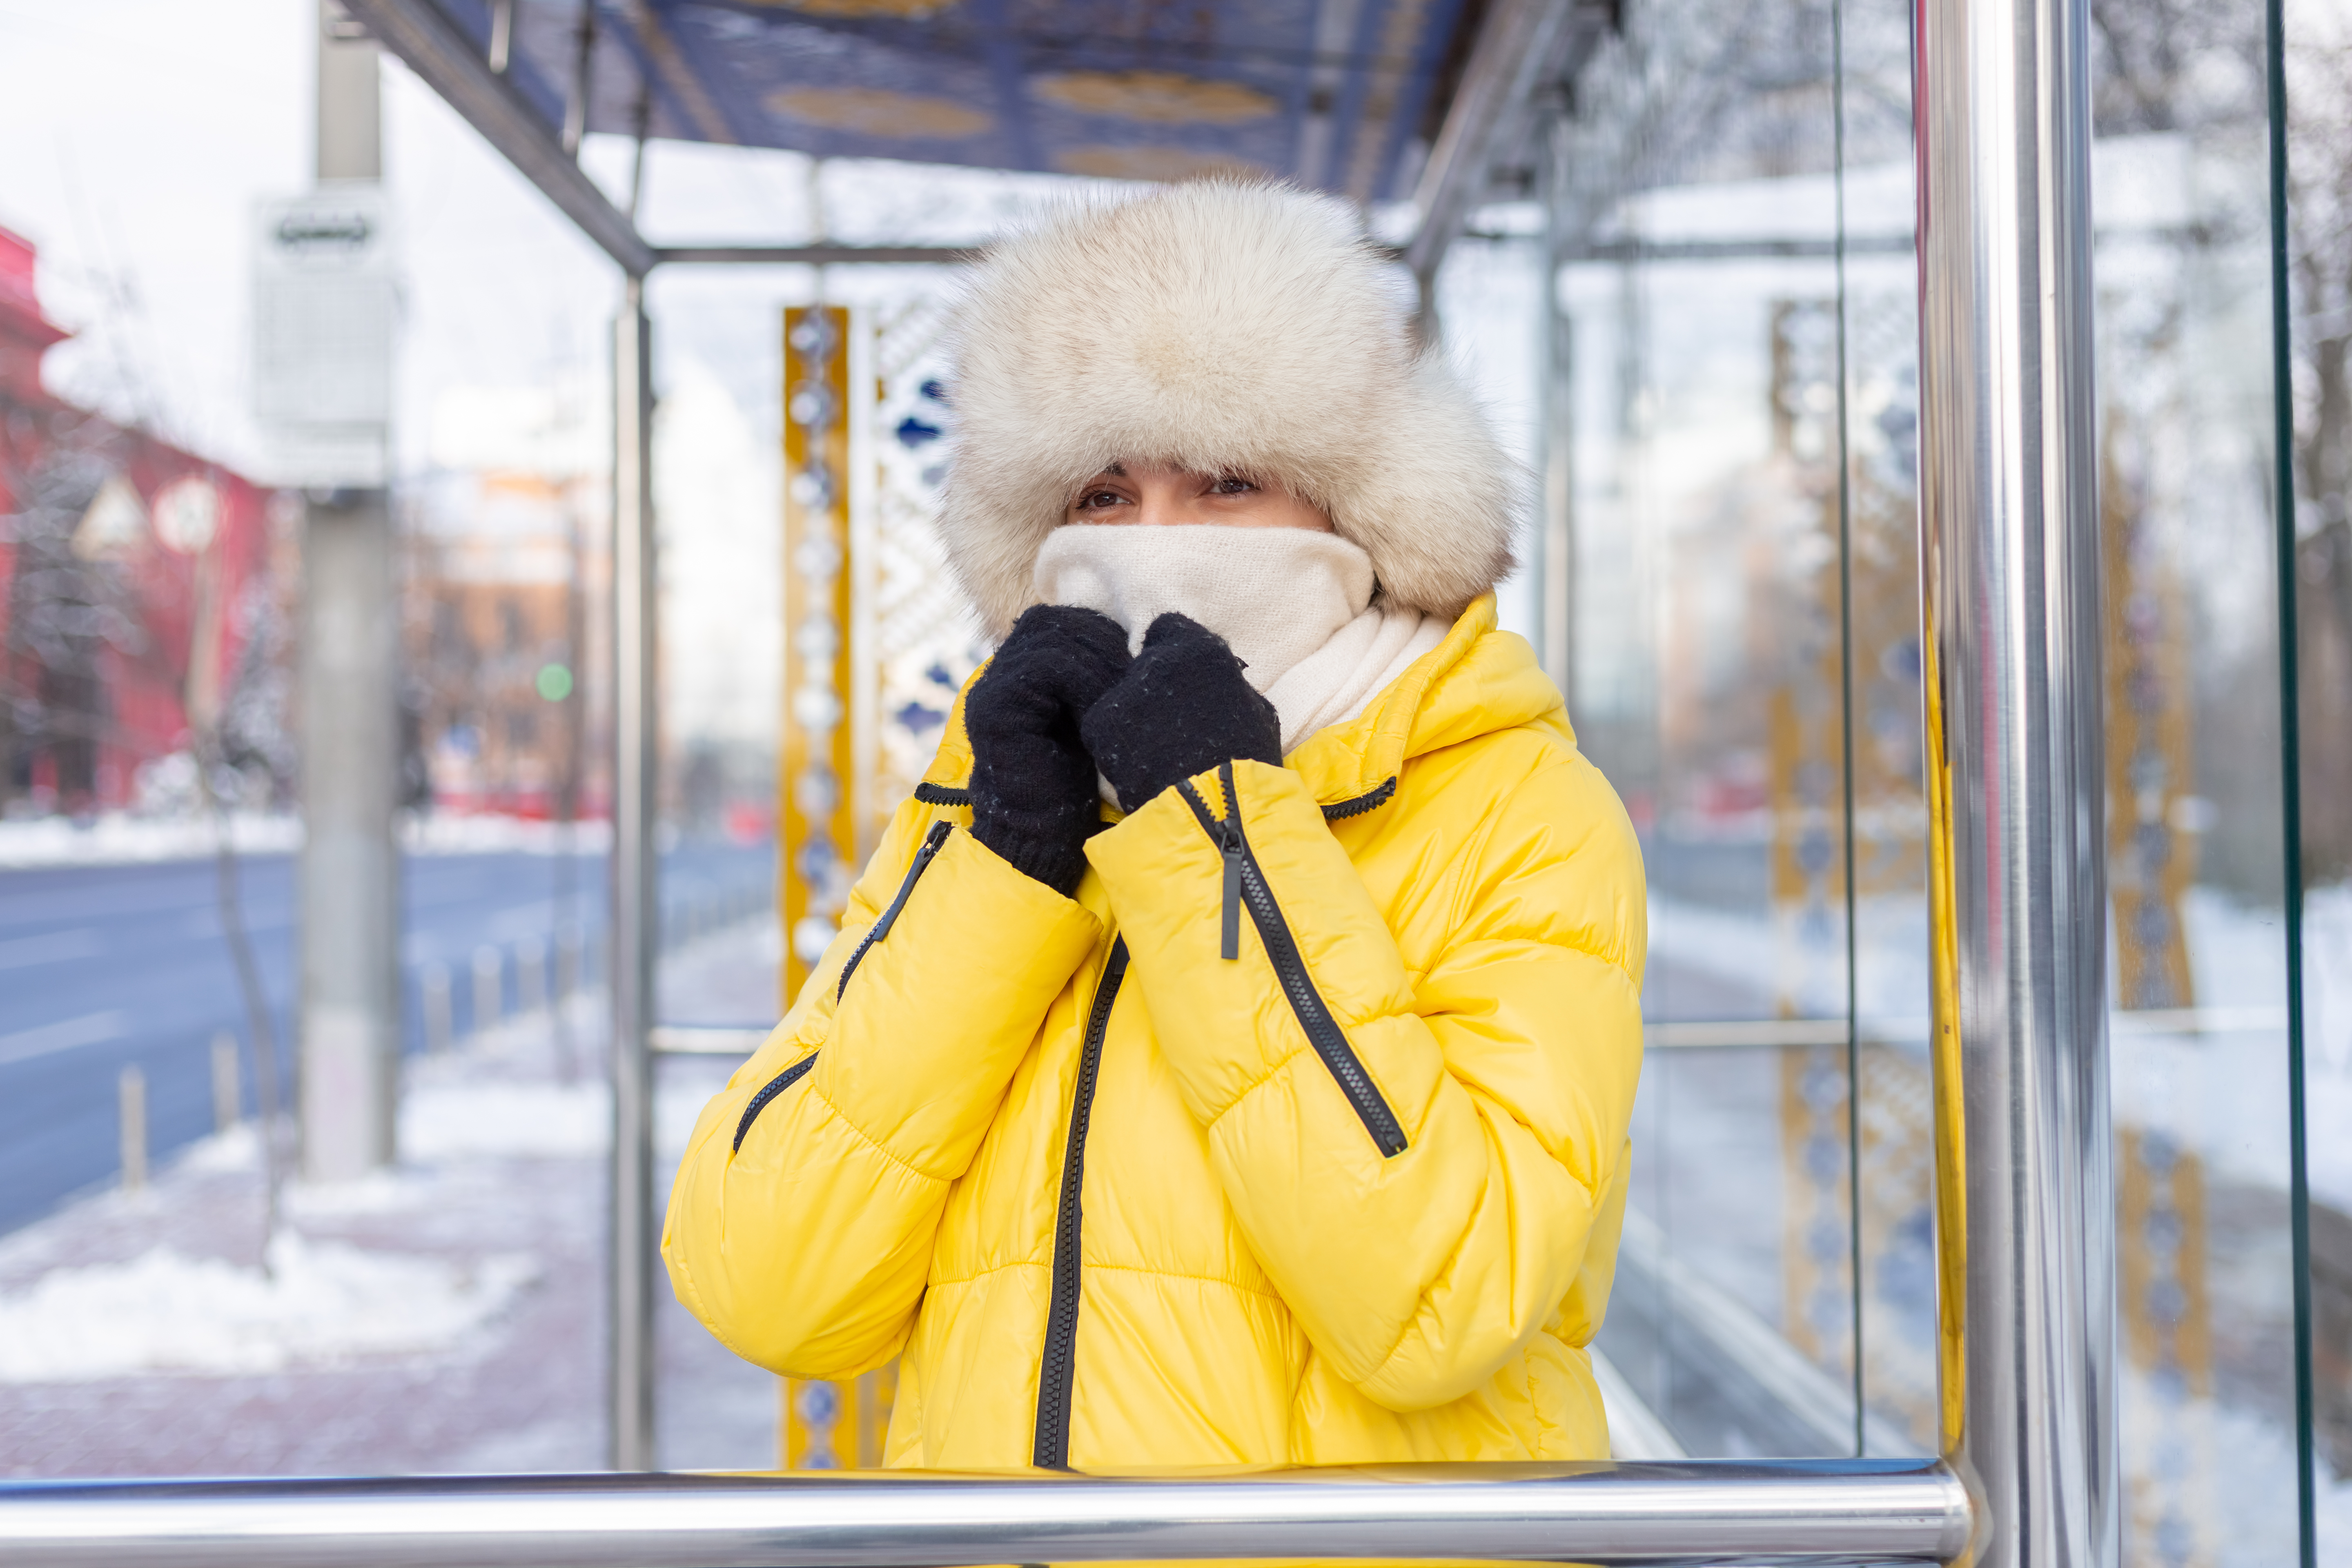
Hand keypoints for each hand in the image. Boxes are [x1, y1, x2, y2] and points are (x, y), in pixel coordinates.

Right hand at [963, 604, 1131, 893]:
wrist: (1043, 840)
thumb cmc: (1079, 786)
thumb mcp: (1092, 720)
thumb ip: (1096, 681)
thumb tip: (1142, 640)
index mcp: (1019, 673)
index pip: (1059, 621)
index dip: (1100, 633)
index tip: (1136, 661)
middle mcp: (999, 674)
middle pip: (1053, 620)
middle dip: (1101, 640)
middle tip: (1134, 673)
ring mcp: (991, 689)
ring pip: (1052, 636)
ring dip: (1097, 658)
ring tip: (1123, 691)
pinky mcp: (993, 708)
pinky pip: (1046, 667)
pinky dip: (1085, 681)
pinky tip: (1104, 709)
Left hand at [1081, 613, 1281, 813]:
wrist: (1215, 812)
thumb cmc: (1248, 766)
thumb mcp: (1257, 713)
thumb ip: (1229, 685)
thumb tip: (1217, 681)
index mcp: (1200, 650)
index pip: (1169, 628)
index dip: (1174, 652)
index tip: (1179, 677)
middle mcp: (1157, 660)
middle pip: (1144, 663)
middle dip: (1154, 686)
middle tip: (1169, 722)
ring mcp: (1124, 692)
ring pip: (1122, 695)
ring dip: (1134, 715)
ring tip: (1154, 751)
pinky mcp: (1099, 724)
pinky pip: (1104, 726)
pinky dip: (1115, 743)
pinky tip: (1135, 766)